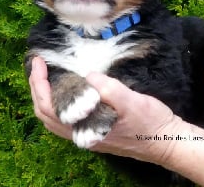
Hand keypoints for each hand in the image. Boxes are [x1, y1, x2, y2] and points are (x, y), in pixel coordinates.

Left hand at [29, 57, 182, 163]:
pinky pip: (66, 119)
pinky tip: (67, 91)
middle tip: (39, 65)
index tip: (39, 61)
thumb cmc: (151, 122)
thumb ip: (109, 90)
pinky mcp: (95, 131)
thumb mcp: (132, 102)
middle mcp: (81, 135)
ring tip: (47, 76)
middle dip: (37, 88)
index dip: (40, 83)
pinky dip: (58, 103)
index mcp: (86, 129)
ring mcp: (87, 135)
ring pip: (54, 118)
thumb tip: (89, 76)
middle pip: (45, 114)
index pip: (49, 107)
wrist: (165, 141)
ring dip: (45, 96)